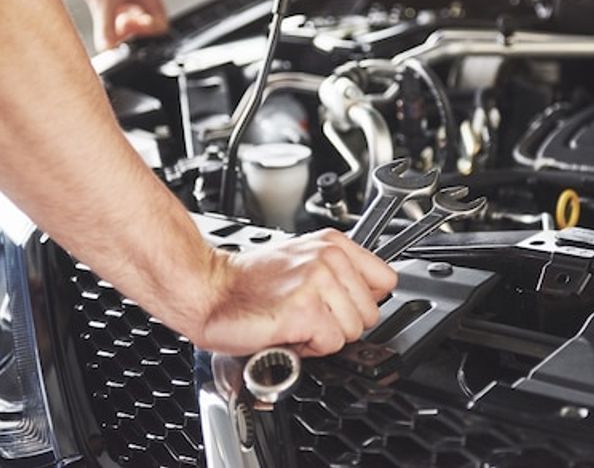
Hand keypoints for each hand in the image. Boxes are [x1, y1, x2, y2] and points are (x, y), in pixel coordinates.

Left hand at [75, 0, 167, 50]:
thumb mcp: (102, 1)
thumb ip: (106, 28)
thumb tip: (108, 48)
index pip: (160, 26)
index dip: (144, 33)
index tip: (124, 27)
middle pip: (148, 21)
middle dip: (130, 28)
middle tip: (112, 24)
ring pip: (135, 12)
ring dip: (121, 18)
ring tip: (105, 12)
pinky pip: (124, 2)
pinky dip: (113, 7)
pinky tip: (99, 1)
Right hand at [195, 229, 397, 356]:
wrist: (208, 291)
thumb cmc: (247, 284)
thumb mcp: (302, 263)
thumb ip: (340, 274)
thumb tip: (370, 297)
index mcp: (332, 244)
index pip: (385, 280)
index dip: (361, 301)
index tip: (337, 305)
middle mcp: (328, 258)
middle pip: (371, 313)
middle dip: (340, 324)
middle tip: (307, 314)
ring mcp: (317, 282)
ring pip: (353, 331)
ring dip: (324, 337)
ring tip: (295, 322)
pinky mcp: (304, 309)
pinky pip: (332, 344)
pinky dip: (309, 348)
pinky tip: (288, 332)